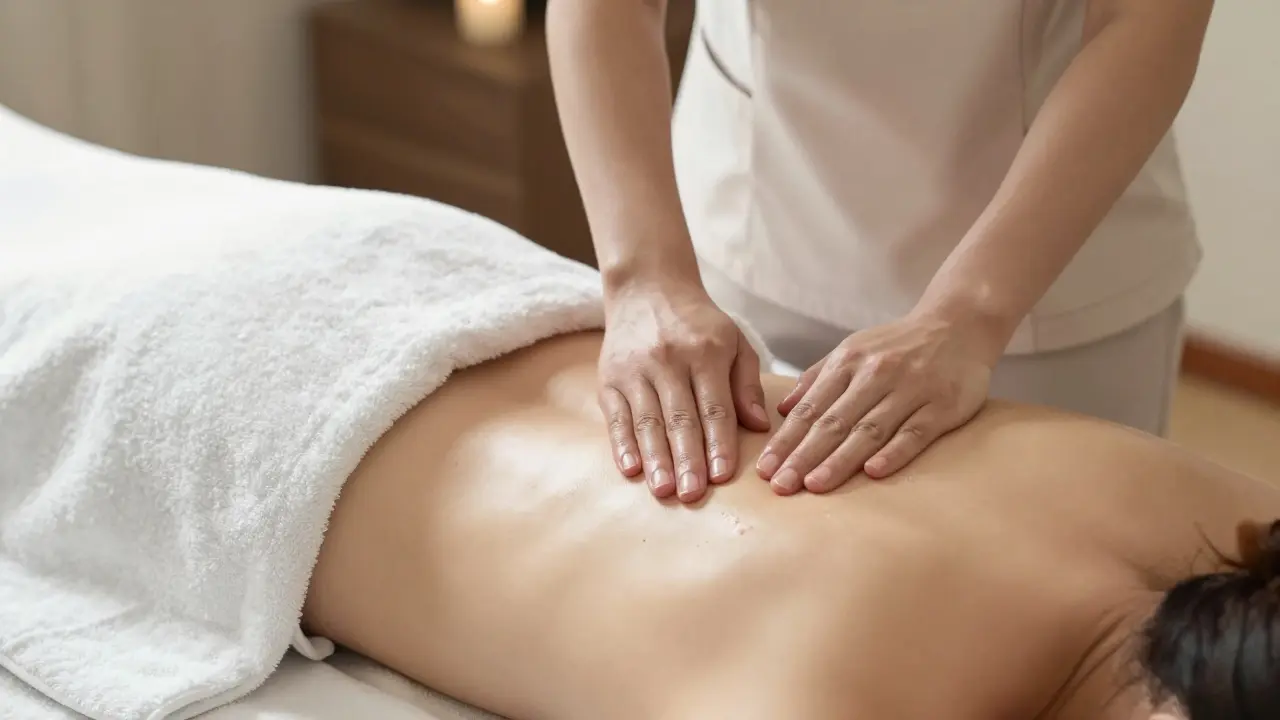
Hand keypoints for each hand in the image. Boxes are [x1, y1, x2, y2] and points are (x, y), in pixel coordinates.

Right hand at [599, 282, 770, 501]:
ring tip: (664, 491)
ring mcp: (635, 369)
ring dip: (655, 459)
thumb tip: (758, 425)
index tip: (722, 476)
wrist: (646, 287)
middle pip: (680, 418)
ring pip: (647, 421)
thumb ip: (747, 383)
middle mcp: (668, 360)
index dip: (718, 442)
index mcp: (706, 351)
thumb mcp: (735, 341)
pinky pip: (617, 416)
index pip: (714, 405)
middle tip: (693, 495)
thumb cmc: (698, 323)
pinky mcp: (610, 378)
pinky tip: (631, 469)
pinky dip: (622, 445)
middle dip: (687, 459)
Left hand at [756, 311, 995, 494]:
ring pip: (869, 430)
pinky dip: (894, 452)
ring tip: (814, 485)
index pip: (810, 408)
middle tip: (780, 485)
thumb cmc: (898, 345)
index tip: (765, 468)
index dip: (786, 440)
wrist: (960, 324)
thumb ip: (817, 379)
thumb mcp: (853, 349)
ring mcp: (910, 390)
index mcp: (848, 362)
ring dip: (840, 460)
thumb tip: (780, 410)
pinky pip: (915, 432)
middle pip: (834, 422)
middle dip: (803, 456)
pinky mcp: (942, 405)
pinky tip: (873, 473)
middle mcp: (876, 374)